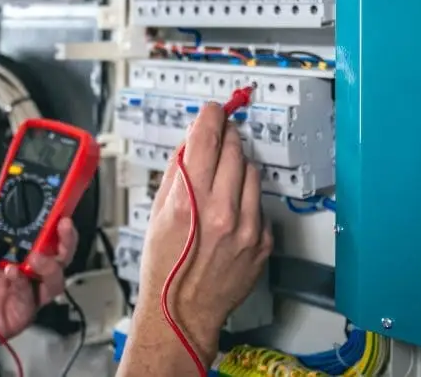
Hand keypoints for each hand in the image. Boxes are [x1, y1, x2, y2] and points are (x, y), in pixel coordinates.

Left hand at [0, 183, 78, 365]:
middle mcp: (25, 273)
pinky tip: (11, 274)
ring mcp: (25, 295)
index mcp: (16, 253)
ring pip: (55, 280)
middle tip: (61, 226)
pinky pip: (31, 299)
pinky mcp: (20, 314)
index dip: (56, 221)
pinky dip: (22, 284)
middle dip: (66, 240)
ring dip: (49, 264)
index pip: (45, 236)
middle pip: (59, 257)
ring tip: (33, 256)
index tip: (59, 205)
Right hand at [134, 102, 272, 363]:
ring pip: (252, 172)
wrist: (182, 310)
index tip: (213, 110)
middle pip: (234, 149)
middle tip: (219, 137)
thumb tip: (192, 141)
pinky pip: (260, 204)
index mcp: (189, 200)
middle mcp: (221, 211)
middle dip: (226, 138)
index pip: (206, 138)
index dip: (210, 117)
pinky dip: (246, 200)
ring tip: (222, 181)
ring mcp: (246, 227)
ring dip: (237, 167)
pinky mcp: (262, 241)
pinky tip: (230, 213)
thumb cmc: (165, 265)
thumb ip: (177, 172)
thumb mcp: (158, 211)